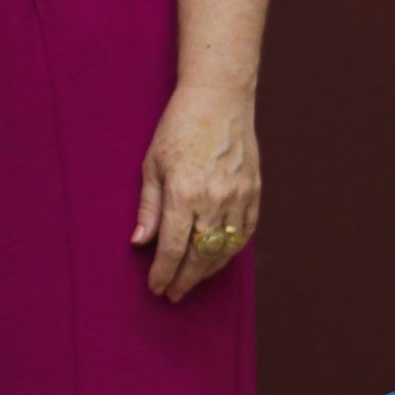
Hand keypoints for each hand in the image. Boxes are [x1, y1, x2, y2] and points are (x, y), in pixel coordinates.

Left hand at [131, 83, 261, 302]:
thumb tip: (139, 242)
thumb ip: (149, 206)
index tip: (156, 288)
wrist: (219, 100)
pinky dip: (230, 252)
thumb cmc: (178, 128)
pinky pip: (244, 234)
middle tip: (173, 294)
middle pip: (199, 256)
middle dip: (184, 279)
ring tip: (191, 281)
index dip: (163, 272)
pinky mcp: (255, 194)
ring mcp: (238, 198)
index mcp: (183, 194)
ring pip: (224, 250)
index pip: (172, 248)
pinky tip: (217, 260)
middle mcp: (214, 201)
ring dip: (207, 271)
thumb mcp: (152, 164)